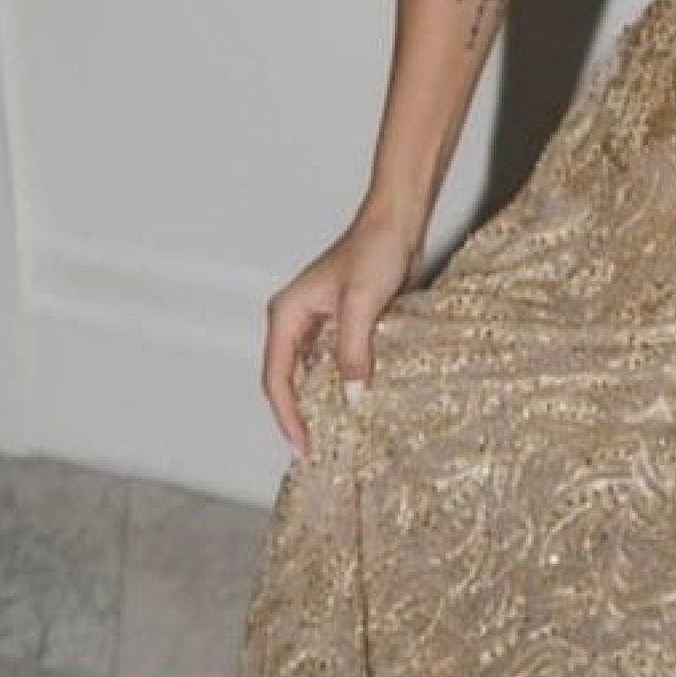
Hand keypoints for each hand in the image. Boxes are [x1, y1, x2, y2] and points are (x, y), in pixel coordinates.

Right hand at [263, 206, 422, 459]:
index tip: (304, 447)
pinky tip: (355, 405)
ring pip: (311, 375)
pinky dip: (340, 386)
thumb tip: (350, 399)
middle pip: (289, 381)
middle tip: (318, 453)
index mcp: (287, 315)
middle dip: (301, 416)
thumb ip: (353, 353)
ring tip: (336, 437)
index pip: (277, 379)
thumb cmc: (375, 250)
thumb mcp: (362, 305)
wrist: (398, 223)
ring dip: (321, 403)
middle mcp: (295, 322)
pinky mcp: (341, 326)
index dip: (287, 417)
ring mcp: (318, 324)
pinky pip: (332, 365)